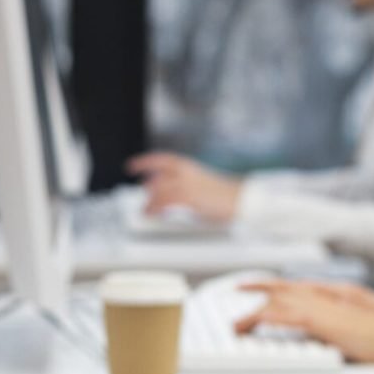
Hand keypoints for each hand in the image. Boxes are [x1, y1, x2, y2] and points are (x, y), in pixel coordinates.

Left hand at [126, 151, 241, 221]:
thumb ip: (189, 187)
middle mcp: (186, 172)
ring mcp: (186, 183)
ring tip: (145, 211)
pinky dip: (155, 208)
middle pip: (157, 176)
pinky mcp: (188, 196)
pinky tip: (153, 213)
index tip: (132, 165)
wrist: (242, 199)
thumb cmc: (228, 196)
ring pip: (158, 190)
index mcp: (191, 167)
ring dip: (149, 201)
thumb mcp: (205, 186)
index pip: (163, 160)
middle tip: (139, 196)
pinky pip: (164, 201)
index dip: (145, 162)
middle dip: (147, 186)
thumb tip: (178, 198)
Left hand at [236, 281, 373, 362]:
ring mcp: (326, 309)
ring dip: (256, 313)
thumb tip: (321, 331)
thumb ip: (337, 325)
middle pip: (285, 289)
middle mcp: (328, 297)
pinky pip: (289, 319)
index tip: (258, 285)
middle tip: (237, 290)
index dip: (275, 284)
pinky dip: (269, 320)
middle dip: (259, 289)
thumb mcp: (357, 327)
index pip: (299, 286)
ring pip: (282, 304)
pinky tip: (254, 326)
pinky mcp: (326, 324)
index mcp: (336, 296)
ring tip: (237, 325)